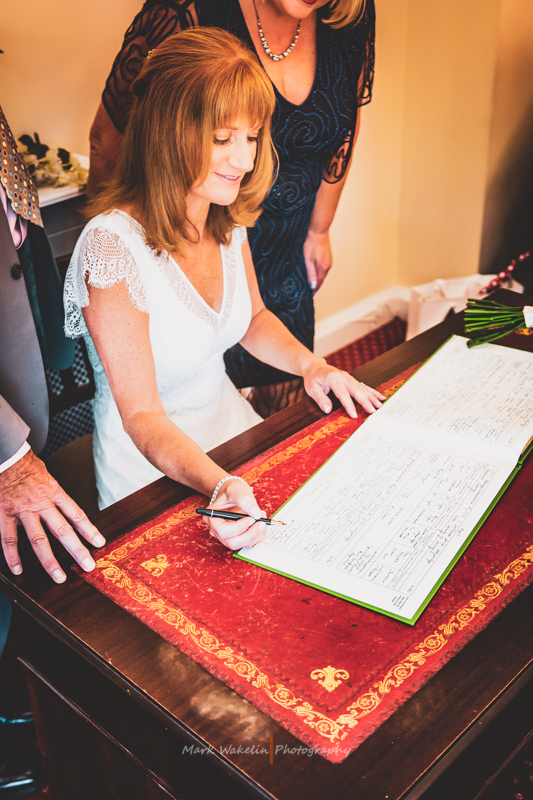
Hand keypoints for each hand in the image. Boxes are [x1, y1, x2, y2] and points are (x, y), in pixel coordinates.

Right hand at [0, 450, 105, 582]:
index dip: (89, 530)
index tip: (99, 542)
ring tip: (58, 577)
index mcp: (54, 492)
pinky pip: (9, 537)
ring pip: (38, 539)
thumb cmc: (27, 467)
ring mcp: (23, 510)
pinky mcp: (5, 513)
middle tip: (87, 565)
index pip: (76, 514)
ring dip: (49, 560)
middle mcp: (41, 503)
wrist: (7, 456)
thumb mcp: (48, 477)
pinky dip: (12, 555)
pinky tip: (18, 569)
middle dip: (76, 550)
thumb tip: (68, 513)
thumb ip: (56, 497)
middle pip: (63, 530)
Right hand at [204, 478, 266, 550]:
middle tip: (262, 522)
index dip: (239, 528)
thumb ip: (245, 500)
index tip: (252, 518)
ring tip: (262, 518)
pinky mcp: (239, 537)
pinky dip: (259, 534)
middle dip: (250, 534)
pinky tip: (260, 521)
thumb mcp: (236, 489)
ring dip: (256, 534)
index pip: (223, 532)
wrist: (235, 493)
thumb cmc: (232, 490)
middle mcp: (218, 531)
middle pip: (232, 543)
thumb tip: (256, 514)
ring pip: (243, 544)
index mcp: (212, 519)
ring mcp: (229, 536)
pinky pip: (251, 542)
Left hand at [302, 358, 385, 418]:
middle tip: (373, 411)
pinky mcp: (351, 380)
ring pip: (362, 388)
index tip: (354, 415)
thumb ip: (320, 399)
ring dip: (371, 397)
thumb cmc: (313, 378)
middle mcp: (343, 376)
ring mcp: (349, 377)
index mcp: (333, 378)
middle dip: (365, 401)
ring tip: (380, 405)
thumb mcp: (312, 389)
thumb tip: (328, 410)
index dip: (349, 405)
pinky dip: (372, 392)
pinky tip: (380, 397)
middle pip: (356, 390)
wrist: (315, 367)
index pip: (343, 394)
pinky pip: (363, 386)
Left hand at [303, 230, 332, 292]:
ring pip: (322, 274)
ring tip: (309, 283)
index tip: (308, 296)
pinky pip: (322, 268)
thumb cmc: (311, 243)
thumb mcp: (307, 260)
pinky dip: (318, 272)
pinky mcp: (327, 256)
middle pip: (321, 280)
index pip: (318, 284)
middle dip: (314, 286)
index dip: (313, 291)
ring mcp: (328, 261)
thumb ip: (310, 274)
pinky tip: (313, 272)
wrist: (318, 230)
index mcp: (323, 268)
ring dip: (316, 279)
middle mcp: (328, 266)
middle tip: (307, 291)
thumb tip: (313, 286)